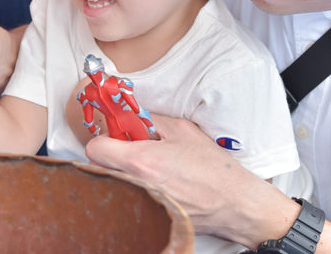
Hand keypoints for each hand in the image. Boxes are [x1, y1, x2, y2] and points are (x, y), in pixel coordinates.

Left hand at [85, 113, 291, 246]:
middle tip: (131, 147)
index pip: (95, 149)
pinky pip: (129, 195)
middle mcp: (135, 185)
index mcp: (141, 161)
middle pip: (100, 166)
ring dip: (123, 170)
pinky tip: (158, 181)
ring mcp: (140, 203)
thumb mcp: (181, 130)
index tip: (114, 135)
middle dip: (111, 154)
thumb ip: (150, 120)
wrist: (235, 204)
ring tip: (149, 165)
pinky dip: (136, 186)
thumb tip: (130, 114)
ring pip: (113, 181)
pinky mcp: (148, 215)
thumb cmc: (213, 169)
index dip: (103, 138)